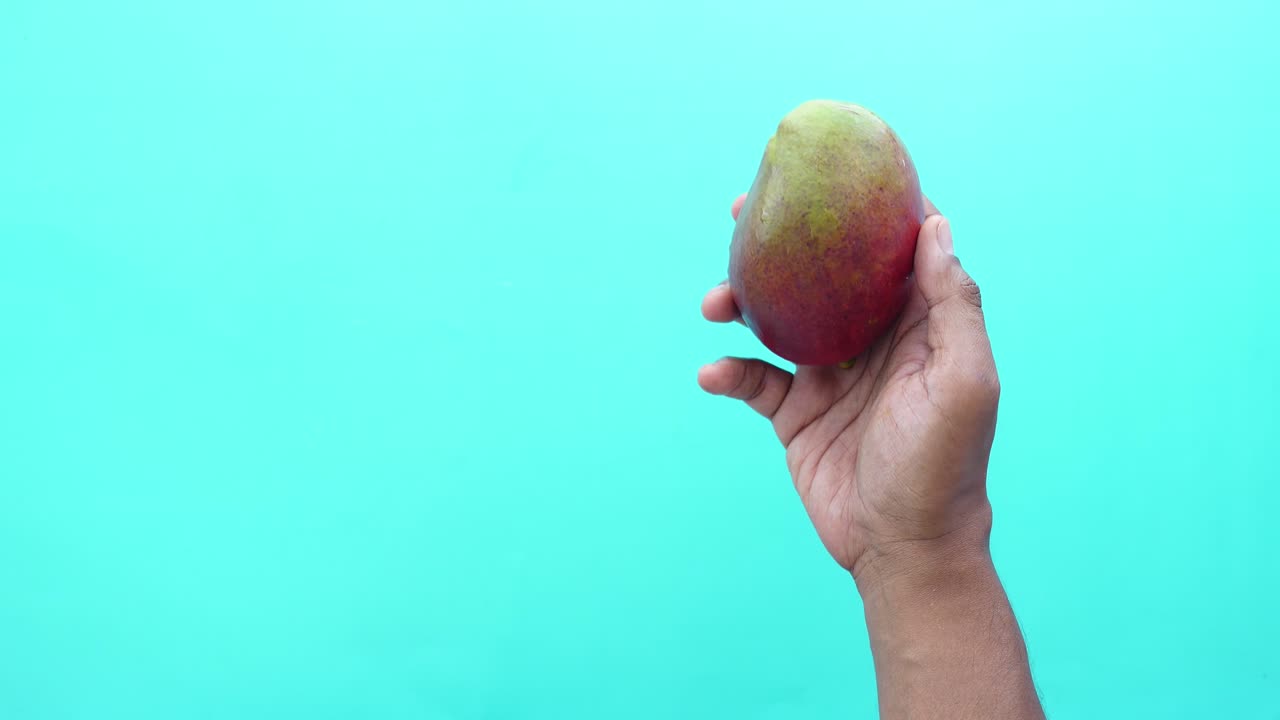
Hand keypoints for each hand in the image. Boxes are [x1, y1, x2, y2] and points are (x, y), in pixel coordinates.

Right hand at [699, 195, 1000, 582]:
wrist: (904, 548)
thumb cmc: (945, 465)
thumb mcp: (964, 380)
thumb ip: (953, 304)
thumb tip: (936, 226)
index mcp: (916, 325)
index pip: (890, 251)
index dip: (862, 208)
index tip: (828, 170)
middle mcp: (871, 342)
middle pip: (822, 275)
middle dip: (782, 242)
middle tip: (739, 211)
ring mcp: (830, 377)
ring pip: (778, 320)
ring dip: (743, 302)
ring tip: (714, 301)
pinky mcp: (797, 416)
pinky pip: (755, 381)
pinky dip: (731, 373)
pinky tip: (714, 373)